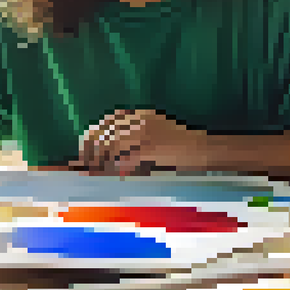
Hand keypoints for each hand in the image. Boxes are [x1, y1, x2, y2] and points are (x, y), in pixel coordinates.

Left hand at [73, 109, 208, 174]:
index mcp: (142, 115)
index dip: (94, 133)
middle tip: (84, 163)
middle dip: (91, 148)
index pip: (109, 119)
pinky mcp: (152, 148)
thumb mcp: (158, 131)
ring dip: (100, 159)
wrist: (205, 148)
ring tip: (94, 172)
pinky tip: (113, 174)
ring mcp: (146, 134)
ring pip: (111, 144)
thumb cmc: (183, 144)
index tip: (85, 147)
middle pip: (106, 131)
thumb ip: (138, 135)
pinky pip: (125, 158)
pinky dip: (115, 168)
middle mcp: (141, 120)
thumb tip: (117, 150)